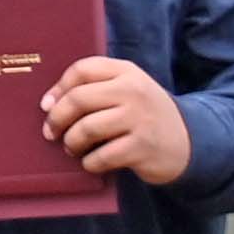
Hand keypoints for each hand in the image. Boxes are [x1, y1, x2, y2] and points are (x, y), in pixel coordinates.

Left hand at [38, 57, 193, 184]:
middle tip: (51, 133)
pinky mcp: (142, 147)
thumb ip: (96, 88)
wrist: (187, 141)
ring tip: (72, 148)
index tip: (46, 106)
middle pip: (78, 99)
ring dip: (71, 143)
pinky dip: (90, 163)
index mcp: (126, 71)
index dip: (58, 88)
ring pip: (86, 129)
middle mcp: (134, 90)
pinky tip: (93, 162)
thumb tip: (49, 103)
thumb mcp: (128, 90)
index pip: (83, 69)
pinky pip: (101, 157)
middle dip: (57, 119)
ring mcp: (139, 118)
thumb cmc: (144, 116)